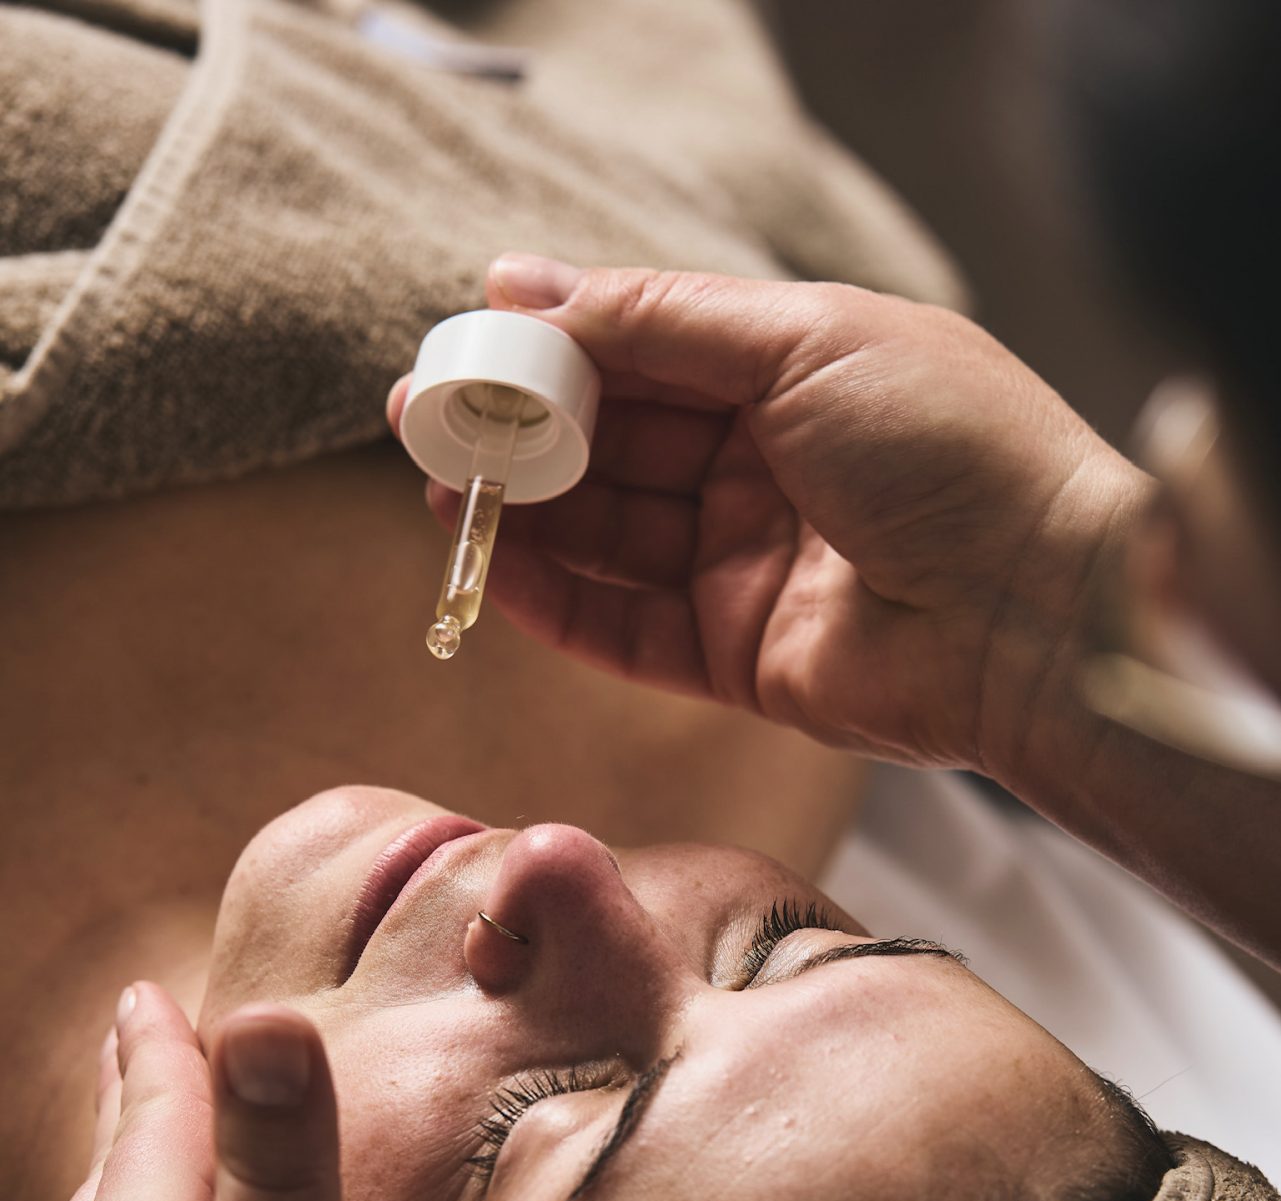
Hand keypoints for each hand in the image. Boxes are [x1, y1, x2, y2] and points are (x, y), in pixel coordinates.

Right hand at [390, 259, 1146, 779]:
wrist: (1037, 613)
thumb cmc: (952, 451)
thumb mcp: (805, 340)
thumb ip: (663, 321)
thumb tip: (530, 282)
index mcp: (797, 371)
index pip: (651, 349)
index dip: (560, 340)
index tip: (471, 331)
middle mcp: (769, 466)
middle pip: (618, 442)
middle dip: (522, 428)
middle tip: (426, 413)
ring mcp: (751, 564)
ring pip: (611, 534)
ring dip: (523, 511)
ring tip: (437, 484)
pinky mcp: (740, 656)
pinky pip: (628, 628)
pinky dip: (559, 602)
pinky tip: (494, 566)